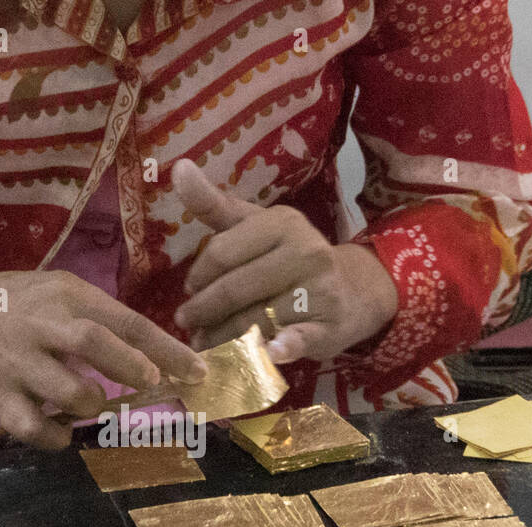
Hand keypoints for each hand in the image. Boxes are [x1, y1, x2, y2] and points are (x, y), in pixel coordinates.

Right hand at [0, 270, 207, 448]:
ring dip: (91, 404)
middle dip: (130, 367)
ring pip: (65, 391)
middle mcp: (42, 326)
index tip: (197, 371)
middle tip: (151, 382)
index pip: (125, 320)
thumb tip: (158, 355)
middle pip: (92, 343)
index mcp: (65, 296)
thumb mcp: (59, 291)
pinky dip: (54, 438)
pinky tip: (62, 433)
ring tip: (94, 403)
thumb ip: (101, 317)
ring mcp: (18, 362)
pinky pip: (31, 427)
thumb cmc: (17, 304)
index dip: (166, 348)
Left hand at [171, 158, 398, 363]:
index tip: (188, 290)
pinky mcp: (329, 327)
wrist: (352, 292)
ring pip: (253, 320)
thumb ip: (214, 203)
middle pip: (235, 288)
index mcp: (283, 223)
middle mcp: (306, 252)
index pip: (223, 252)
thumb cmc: (290, 258)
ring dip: (221, 339)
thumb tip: (178, 167)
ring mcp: (320, 291)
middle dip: (204, 311)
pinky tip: (271, 353)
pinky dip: (285, 347)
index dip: (198, 277)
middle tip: (188, 325)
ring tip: (204, 345)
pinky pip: (300, 338)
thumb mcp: (255, 227)